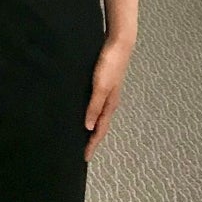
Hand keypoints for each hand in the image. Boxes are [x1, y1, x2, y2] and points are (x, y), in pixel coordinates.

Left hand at [84, 38, 133, 160]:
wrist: (119, 44)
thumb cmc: (110, 64)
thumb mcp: (100, 87)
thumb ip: (94, 106)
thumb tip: (88, 127)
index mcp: (110, 105)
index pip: (99, 130)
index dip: (92, 144)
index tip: (85, 157)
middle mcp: (110, 101)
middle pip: (100, 125)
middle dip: (92, 138)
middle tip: (83, 149)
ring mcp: (108, 92)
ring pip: (99, 115)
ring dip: (92, 125)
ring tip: (82, 134)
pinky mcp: (104, 83)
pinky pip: (97, 103)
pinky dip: (91, 112)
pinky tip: (84, 110)